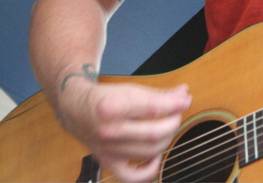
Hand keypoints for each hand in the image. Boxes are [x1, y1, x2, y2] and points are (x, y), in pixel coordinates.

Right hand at [58, 78, 191, 181]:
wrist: (76, 110)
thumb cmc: (106, 98)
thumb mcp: (130, 89)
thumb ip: (158, 94)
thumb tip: (183, 96)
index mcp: (113, 106)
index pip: (153, 108)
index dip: (174, 104)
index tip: (185, 99)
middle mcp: (109, 130)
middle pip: (153, 133)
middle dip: (173, 121)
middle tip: (178, 112)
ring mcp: (108, 149)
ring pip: (149, 151)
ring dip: (167, 139)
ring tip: (169, 126)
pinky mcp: (108, 162)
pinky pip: (133, 176)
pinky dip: (150, 169)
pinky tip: (156, 155)